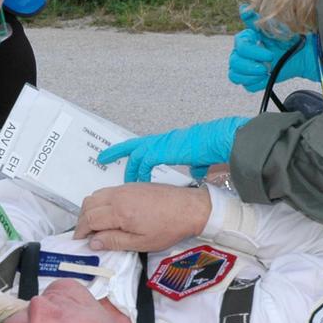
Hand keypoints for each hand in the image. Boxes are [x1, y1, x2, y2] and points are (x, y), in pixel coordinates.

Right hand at [74, 183, 210, 251]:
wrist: (189, 208)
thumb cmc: (168, 228)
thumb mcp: (141, 242)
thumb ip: (114, 241)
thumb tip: (93, 242)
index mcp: (119, 211)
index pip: (89, 219)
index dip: (80, 232)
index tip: (79, 242)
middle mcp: (117, 196)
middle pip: (88, 204)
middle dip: (82, 220)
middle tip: (86, 235)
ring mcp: (124, 188)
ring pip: (95, 195)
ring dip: (90, 210)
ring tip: (96, 226)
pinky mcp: (131, 185)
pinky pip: (107, 191)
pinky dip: (100, 202)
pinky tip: (109, 215)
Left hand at [97, 116, 246, 182]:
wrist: (219, 140)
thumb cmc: (212, 147)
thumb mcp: (200, 159)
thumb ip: (194, 165)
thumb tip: (196, 172)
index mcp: (167, 142)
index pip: (143, 145)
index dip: (129, 149)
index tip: (119, 155)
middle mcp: (161, 140)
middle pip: (133, 145)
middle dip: (118, 151)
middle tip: (103, 158)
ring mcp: (161, 143)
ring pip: (136, 154)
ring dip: (130, 168)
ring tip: (124, 181)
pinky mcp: (163, 149)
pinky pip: (145, 160)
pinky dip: (141, 171)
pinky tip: (139, 181)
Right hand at [228, 6, 318, 91]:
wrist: (299, 55)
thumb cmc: (286, 39)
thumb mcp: (272, 27)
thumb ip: (255, 20)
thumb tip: (242, 7)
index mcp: (244, 40)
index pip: (239, 47)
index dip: (253, 53)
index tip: (270, 55)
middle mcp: (241, 54)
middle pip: (234, 63)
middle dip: (251, 66)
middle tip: (267, 66)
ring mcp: (245, 68)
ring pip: (235, 76)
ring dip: (251, 75)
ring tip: (266, 71)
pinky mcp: (251, 80)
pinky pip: (246, 86)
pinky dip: (256, 83)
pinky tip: (266, 77)